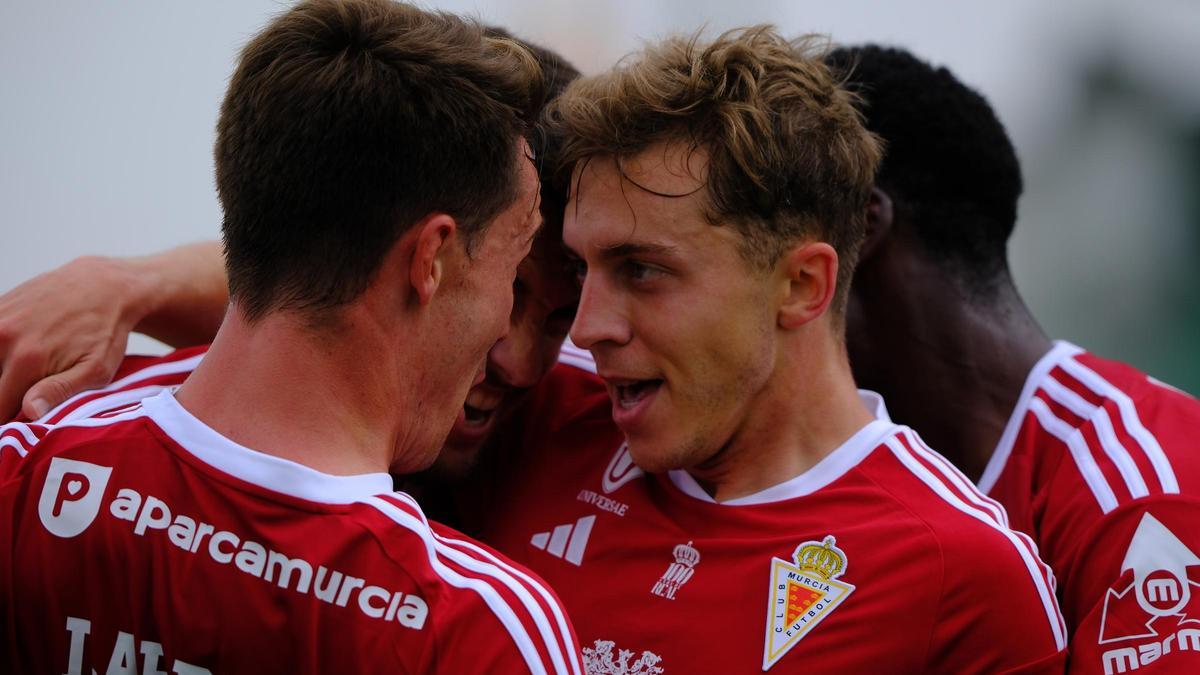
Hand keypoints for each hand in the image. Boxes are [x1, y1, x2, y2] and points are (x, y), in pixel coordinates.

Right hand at [0, 256, 143, 420]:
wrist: (104, 285)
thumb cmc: (105, 332)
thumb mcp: (95, 368)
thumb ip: (59, 391)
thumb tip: (28, 411)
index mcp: (27, 360)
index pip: (0, 406)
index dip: (11, 418)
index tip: (24, 419)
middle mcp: (4, 337)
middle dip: (7, 392)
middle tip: (32, 388)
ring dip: (4, 370)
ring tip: (28, 369)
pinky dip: (2, 349)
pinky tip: (23, 348)